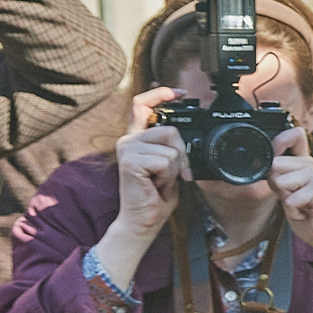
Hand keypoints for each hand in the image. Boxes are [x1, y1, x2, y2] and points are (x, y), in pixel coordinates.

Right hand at [89, 89, 185, 286]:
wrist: (144, 220)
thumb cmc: (156, 196)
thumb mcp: (169, 167)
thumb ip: (172, 148)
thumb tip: (184, 137)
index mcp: (138, 139)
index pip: (142, 105)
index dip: (160, 94)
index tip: (179, 92)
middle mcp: (129, 140)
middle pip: (169, 129)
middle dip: (182, 153)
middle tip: (178, 174)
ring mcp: (128, 149)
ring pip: (171, 148)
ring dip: (175, 169)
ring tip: (161, 180)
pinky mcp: (130, 161)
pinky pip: (166, 161)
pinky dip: (168, 176)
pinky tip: (155, 184)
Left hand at [267, 128, 312, 269]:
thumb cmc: (309, 214)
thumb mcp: (290, 192)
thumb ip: (281, 176)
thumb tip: (266, 165)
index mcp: (306, 162)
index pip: (293, 136)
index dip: (279, 142)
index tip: (276, 159)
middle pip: (275, 164)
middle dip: (277, 186)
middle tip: (293, 197)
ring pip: (280, 182)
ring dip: (285, 200)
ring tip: (300, 205)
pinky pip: (290, 200)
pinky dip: (293, 212)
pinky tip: (305, 213)